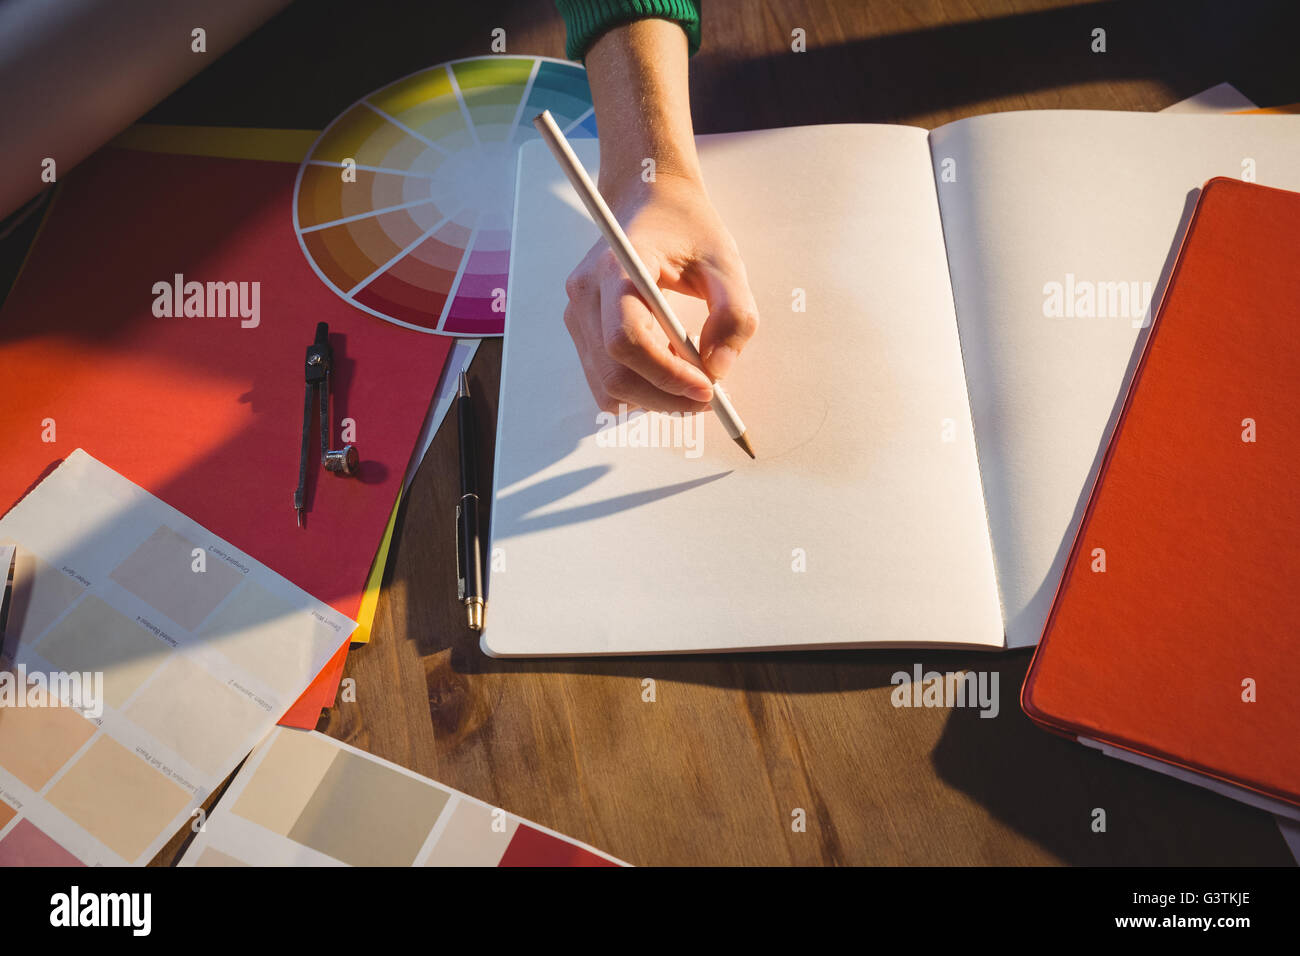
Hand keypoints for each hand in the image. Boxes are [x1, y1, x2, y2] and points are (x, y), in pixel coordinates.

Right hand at [563, 172, 759, 413]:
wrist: (648, 200)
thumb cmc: (686, 226)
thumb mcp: (726, 261)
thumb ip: (733, 314)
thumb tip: (718, 369)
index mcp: (617, 268)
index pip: (627, 340)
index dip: (667, 374)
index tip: (708, 388)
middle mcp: (585, 295)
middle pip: (614, 375)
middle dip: (665, 397)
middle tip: (709, 396)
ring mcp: (578, 315)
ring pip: (607, 386)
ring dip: (654, 395)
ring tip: (690, 372)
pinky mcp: (583, 330)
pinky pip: (605, 379)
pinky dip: (641, 386)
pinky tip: (669, 365)